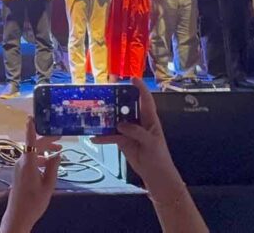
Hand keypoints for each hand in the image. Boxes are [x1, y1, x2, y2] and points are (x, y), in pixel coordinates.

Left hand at [0, 116, 61, 232]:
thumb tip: (57, 155)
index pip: (30, 142)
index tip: (31, 117)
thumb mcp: (48, 186)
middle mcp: (21, 162)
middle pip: (35, 146)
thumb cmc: (34, 202)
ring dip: (45, 150)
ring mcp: (19, 166)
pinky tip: (49, 162)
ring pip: (33, 153)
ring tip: (59, 150)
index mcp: (28, 164)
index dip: (30, 129)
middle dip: (48, 141)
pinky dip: (40, 158)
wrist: (19, 215)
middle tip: (61, 137)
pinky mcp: (19, 172)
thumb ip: (53, 168)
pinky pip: (30, 159)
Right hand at [92, 78, 182, 195]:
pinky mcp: (122, 141)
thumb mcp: (151, 143)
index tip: (132, 78)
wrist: (155, 175)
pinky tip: (94, 137)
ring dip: (106, 116)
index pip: (145, 100)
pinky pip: (111, 136)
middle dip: (117, 98)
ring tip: (94, 110)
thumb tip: (120, 124)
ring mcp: (129, 131)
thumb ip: (137, 132)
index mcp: (150, 119)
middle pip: (127, 106)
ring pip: (116, 120)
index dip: (140, 88)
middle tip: (106, 90)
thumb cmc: (159, 157)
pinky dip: (103, 137)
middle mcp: (138, 122)